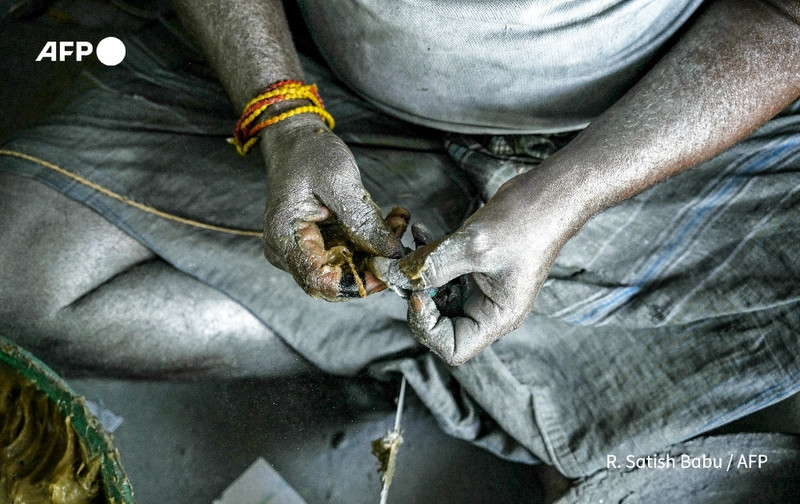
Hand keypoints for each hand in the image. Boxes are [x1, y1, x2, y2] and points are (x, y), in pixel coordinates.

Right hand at [259, 114, 405, 300]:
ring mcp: (302, 249)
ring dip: (375, 252)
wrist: (294, 139)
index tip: (387, 270)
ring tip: (396, 223)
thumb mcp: (338, 181)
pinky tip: (387, 222)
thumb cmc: (308, 154)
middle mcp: (289, 252)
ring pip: (346, 268)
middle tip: (399, 240)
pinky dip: (369, 242)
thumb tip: (390, 253)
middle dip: (372, 265)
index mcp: (285, 239)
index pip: (320, 282)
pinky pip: (346, 253)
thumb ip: (362, 220)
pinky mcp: (316, 243)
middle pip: (335, 280)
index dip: (356, 283)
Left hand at [399, 169, 582, 364]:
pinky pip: (442, 271)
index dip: (427, 327)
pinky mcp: (474, 267)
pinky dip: (427, 255)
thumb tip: (392, 276)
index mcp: (497, 318)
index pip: (452, 348)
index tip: (416, 295)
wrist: (548, 195)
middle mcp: (488, 309)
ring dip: (418, 273)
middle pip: (440, 323)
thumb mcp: (473, 247)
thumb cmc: (526, 224)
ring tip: (410, 247)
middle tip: (405, 269)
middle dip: (417, 296)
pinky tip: (420, 232)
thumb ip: (430, 265)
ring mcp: (481, 288)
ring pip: (436, 294)